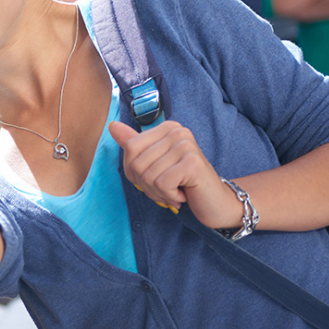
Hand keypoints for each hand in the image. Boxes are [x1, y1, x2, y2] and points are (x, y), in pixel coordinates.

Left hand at [108, 120, 241, 229]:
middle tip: (167, 189)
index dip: (134, 172)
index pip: (130, 147)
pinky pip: (162, 185)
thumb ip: (134, 145)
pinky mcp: (193, 163)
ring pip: (148, 176)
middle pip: (137, 163)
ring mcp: (186, 145)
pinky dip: (170, 197)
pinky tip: (183, 195)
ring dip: (159, 193)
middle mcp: (178, 131)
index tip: (154, 179)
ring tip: (176, 192)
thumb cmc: (182, 184)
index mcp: (167, 128)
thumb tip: (112, 126)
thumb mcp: (154, 164)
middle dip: (147, 186)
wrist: (215, 203)